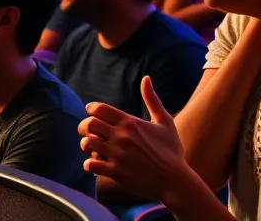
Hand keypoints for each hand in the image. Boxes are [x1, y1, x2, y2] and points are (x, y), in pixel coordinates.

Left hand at [78, 77, 196, 203]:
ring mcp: (118, 155)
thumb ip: (152, 99)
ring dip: (86, 145)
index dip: (91, 109)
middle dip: (84, 126)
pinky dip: (89, 164)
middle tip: (88, 131)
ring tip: (93, 147)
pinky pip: (91, 164)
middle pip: (88, 124)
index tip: (92, 113)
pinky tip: (96, 163)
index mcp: (130, 123)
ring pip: (87, 143)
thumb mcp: (165, 122)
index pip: (99, 109)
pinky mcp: (116, 172)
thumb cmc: (171, 151)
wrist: (176, 182)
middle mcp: (122, 137)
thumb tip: (146, 78)